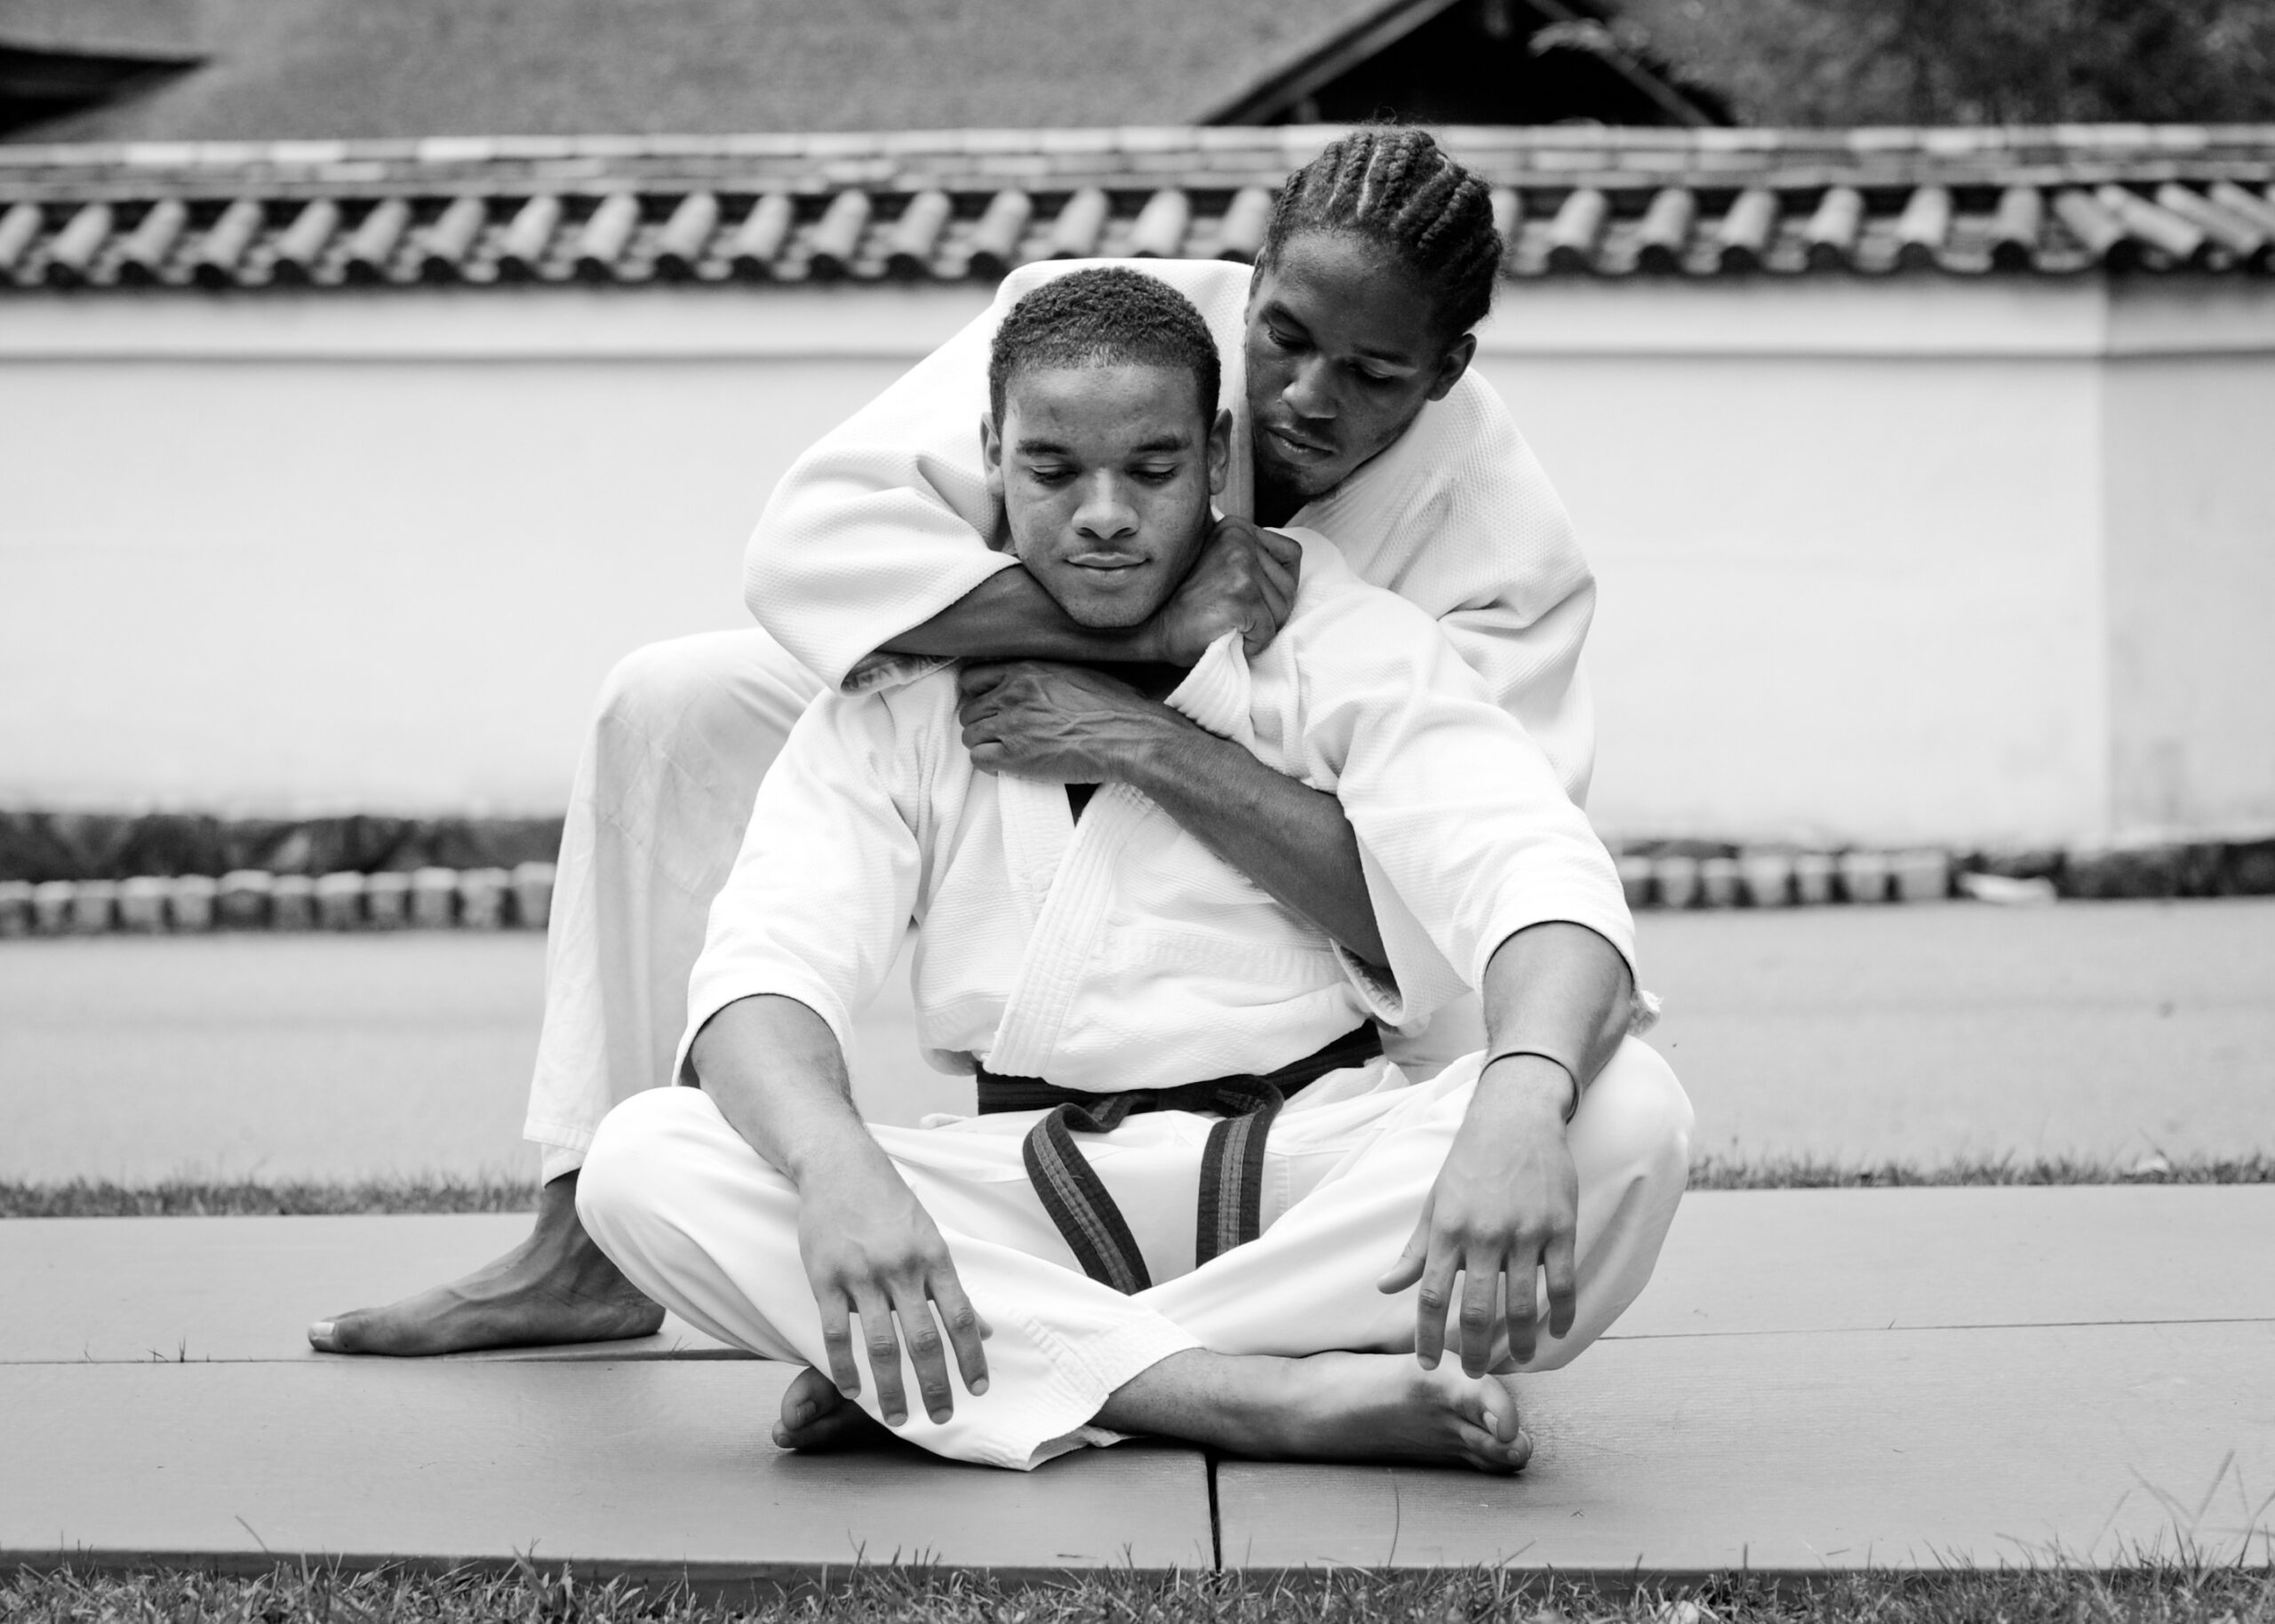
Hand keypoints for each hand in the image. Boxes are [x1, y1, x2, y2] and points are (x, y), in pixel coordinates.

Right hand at [796, 1149, 989, 1426]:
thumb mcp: (930, 1237)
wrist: (840, 1166)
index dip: (971, 1358)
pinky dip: (844, 1367)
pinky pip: (836, 1333)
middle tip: (941, 1418)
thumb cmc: (889, 1204)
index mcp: (933, 1256)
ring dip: (890, 1388)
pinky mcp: (825, 1277)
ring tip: (897, 1417)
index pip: (960, 1317)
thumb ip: (951, 1286)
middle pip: (923, 1339)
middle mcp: (901, 1268)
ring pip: (880, 1344)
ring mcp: (861, 1274)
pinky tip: (853, 1391)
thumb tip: (982, 1329)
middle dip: (935, 1385)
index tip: (979, 1390)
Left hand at [957, 660, 1194, 783]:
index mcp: (1027, 669)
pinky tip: (1006, 767)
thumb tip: (1042, 681)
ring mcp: (1011, 725)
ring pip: (969, 736)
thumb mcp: (1079, 672)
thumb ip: (1048, 673)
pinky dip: (988, 765)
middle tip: (1002, 735)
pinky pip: (979, 759)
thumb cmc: (1117, 706)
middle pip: (969, 710)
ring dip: (984, 745)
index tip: (990, 706)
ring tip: (1005, 752)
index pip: (973, 678)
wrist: (1129, 736)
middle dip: (982, 723)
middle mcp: (1013, 693)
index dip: (979, 694)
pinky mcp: (1015, 757)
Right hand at [1147, 517, 1300, 664]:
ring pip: (1282, 608)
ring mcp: (1240, 567)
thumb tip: (1290, 571)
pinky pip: (1268, 629)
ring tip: (1234, 625)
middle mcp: (1239, 540)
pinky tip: (1231, 635)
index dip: (1280, 584)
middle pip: (1289, 584)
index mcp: (1236, 527)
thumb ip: (1250, 554)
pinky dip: (1255, 642)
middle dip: (1273, 610)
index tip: (1255, 597)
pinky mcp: (1240, 596)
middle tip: (1242, 618)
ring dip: (1263, 627)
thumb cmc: (1189, 603)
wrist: (1155, 628)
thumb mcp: (1221, 562)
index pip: (1291, 554)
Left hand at [1377, 1056, 1578, 1375]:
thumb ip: (1416, 1250)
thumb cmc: (1470, 1161)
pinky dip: (1559, 1314)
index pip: (1433, 1296)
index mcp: (1448, 1229)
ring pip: (1522, 1303)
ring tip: (1517, 1359)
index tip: (1428, 1364)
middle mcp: (1484, 1234)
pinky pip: (1561, 1282)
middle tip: (1476, 1373)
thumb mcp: (1436, 1202)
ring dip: (1519, 1340)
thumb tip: (1386, 1286)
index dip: (1429, 1336)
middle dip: (1475, 1349)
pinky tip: (1556, 1332)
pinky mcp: (1560, 1226)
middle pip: (1478, 1309)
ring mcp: (1525, 1232)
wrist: (1515, 1118)